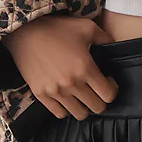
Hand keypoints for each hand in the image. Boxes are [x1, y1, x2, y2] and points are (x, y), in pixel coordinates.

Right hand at [2, 14, 119, 121]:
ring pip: (79, 114)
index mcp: (85, 68)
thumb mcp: (87, 27)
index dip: (112, 89)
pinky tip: (67, 96)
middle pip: (97, 108)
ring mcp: (55, 91)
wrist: (26, 31)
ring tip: (81, 93)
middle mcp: (71, 83)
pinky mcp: (41, 94)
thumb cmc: (58, 28)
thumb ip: (106, 39)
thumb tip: (115, 48)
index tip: (108, 81)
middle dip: (101, 99)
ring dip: (84, 106)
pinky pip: (59, 114)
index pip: (109, 95)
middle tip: (96, 88)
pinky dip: (66, 108)